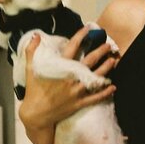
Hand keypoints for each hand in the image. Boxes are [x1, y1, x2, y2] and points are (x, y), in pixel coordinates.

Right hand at [19, 26, 117, 143]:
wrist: (37, 115)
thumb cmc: (34, 91)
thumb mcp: (30, 69)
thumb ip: (31, 51)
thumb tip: (35, 35)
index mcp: (61, 68)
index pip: (73, 47)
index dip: (81, 36)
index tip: (88, 28)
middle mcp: (72, 78)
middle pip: (90, 61)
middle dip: (101, 51)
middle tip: (109, 45)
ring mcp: (77, 91)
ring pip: (96, 77)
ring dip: (106, 68)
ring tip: (113, 61)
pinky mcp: (80, 103)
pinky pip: (96, 97)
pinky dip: (105, 92)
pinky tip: (113, 87)